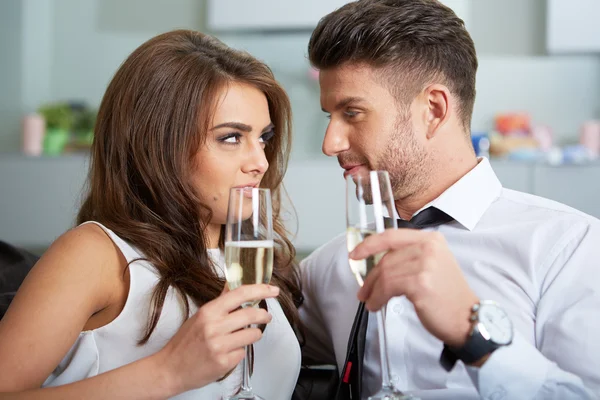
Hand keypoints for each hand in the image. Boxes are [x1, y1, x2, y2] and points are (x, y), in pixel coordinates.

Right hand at [155, 284, 278, 393]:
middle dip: (264, 315)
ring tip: (246, 335)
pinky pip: (243, 352)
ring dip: (254, 334)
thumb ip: (220, 301)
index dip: (260, 289)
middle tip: (266, 316)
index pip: (240, 294)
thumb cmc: (184, 342)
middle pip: (251, 314)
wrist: (170, 369)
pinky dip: (240, 351)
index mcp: (209, 312)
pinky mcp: (224, 362)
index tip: (272, 290)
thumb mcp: (200, 316)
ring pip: (253, 334)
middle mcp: (214, 327)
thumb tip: (232, 285)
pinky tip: (230, 351)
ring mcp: (219, 345)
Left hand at [350, 229, 477, 347]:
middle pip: (386, 258)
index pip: (392, 236)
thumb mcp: (431, 266)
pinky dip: (377, 297)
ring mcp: (425, 264)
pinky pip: (387, 287)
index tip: (355, 254)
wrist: (467, 318)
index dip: (369, 244)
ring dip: (373, 290)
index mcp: (431, 239)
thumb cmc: (447, 296)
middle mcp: (429, 247)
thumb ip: (408, 257)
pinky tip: (376, 305)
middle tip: (363, 291)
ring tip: (370, 301)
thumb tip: (376, 263)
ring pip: (385, 274)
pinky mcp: (419, 282)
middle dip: (371, 276)